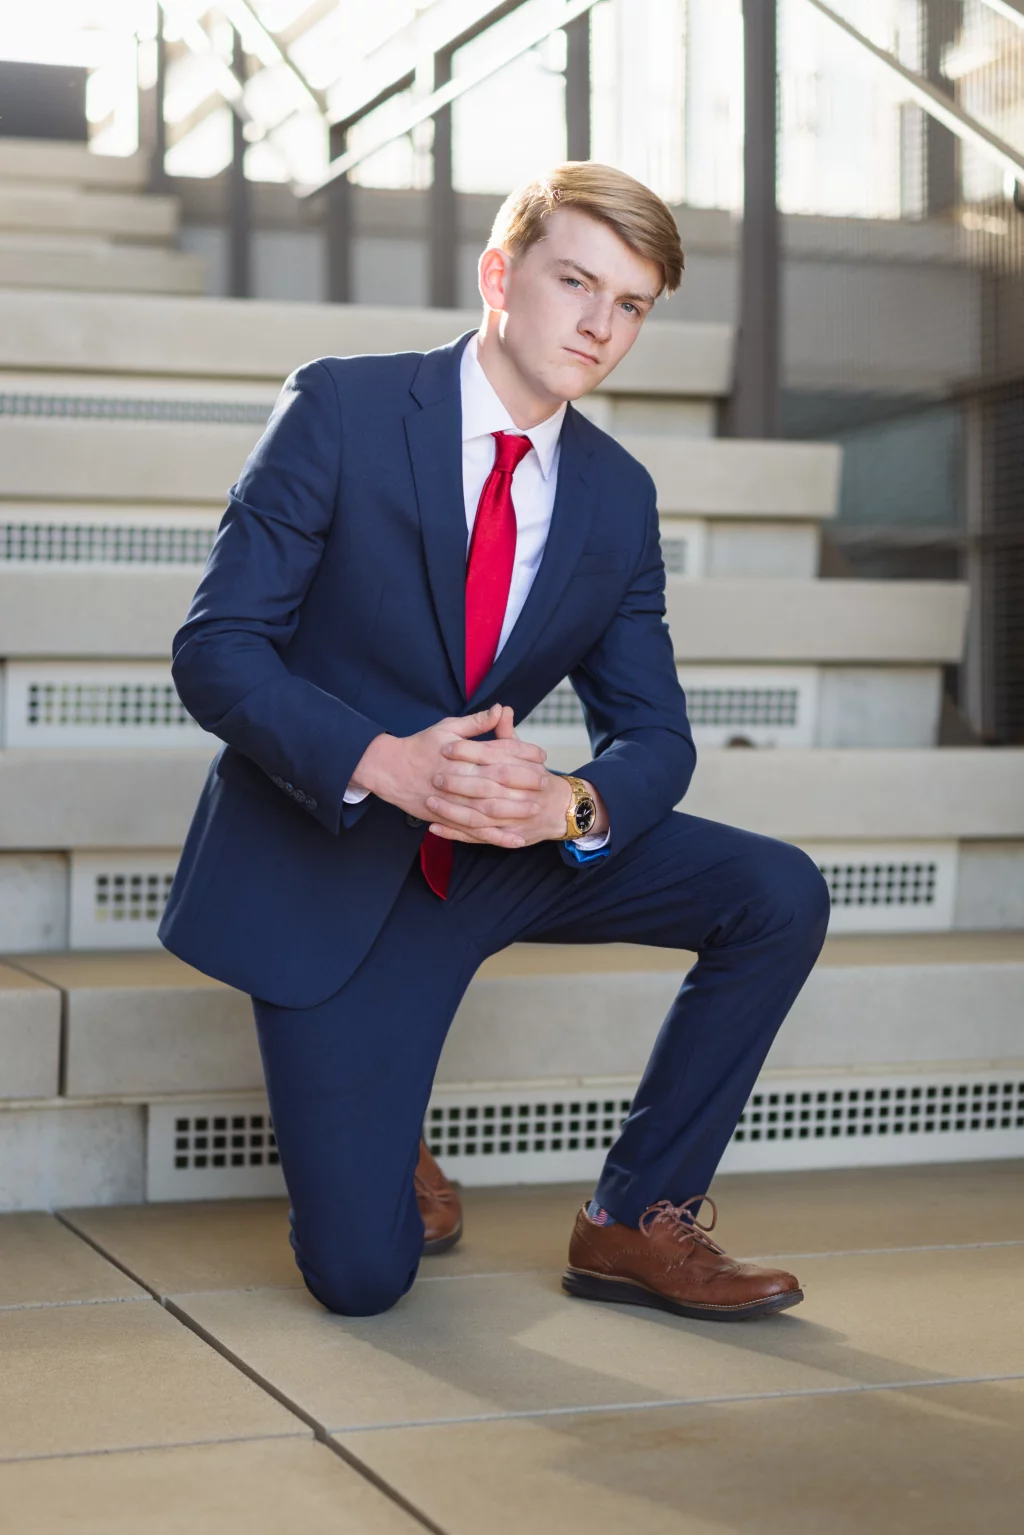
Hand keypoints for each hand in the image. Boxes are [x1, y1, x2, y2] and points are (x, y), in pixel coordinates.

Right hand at [350, 703, 548, 849]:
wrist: (389, 769)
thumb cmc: (420, 746)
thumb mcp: (447, 728)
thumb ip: (476, 722)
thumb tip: (502, 709)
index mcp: (462, 753)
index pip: (499, 751)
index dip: (523, 753)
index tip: (541, 756)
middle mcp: (459, 776)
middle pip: (497, 780)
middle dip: (523, 783)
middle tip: (544, 784)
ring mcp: (453, 800)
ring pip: (487, 808)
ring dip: (513, 811)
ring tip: (534, 811)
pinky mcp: (447, 818)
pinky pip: (475, 831)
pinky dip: (495, 836)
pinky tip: (514, 840)